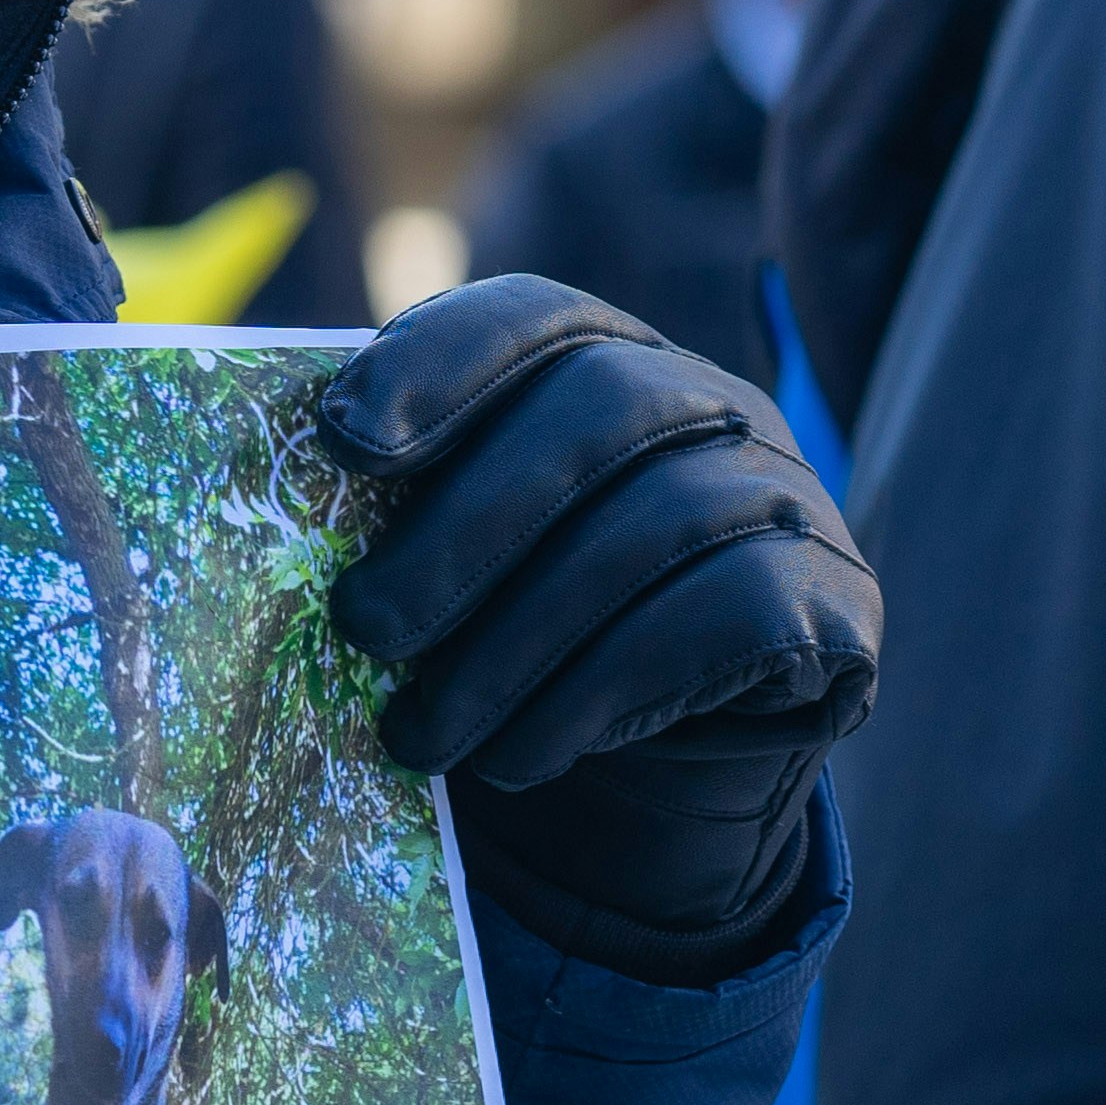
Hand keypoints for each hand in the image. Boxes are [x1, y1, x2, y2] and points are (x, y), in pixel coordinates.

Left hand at [309, 277, 878, 980]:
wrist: (664, 787)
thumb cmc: (530, 657)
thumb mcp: (463, 575)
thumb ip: (397, 517)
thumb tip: (268, 506)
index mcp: (610, 364)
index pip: (532, 317)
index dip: (437, 361)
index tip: (338, 439)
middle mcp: (713, 404)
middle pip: (594, 412)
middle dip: (459, 529)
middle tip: (358, 627)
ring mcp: (789, 494)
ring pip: (654, 526)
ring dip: (513, 645)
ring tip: (417, 737)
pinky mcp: (837, 602)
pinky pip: (723, 618)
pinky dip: (601, 693)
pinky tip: (523, 756)